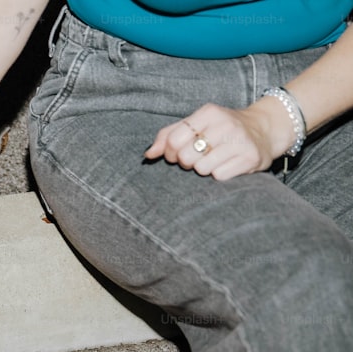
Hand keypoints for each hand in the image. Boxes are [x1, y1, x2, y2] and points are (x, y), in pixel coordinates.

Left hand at [145, 100, 292, 180]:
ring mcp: (239, 141)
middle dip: (187, 162)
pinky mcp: (250, 157)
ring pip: (201, 168)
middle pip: (185, 157)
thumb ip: (169, 135)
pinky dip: (220, 174)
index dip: (169, 153)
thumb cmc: (223, 129)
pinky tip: (228, 164)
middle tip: (198, 157)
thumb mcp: (197, 124)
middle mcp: (225, 124)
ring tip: (215, 159)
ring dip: (204, 169)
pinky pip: (219, 176)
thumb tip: (149, 154)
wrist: (266, 130)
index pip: (173, 140)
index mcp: (209, 112)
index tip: (176, 154)